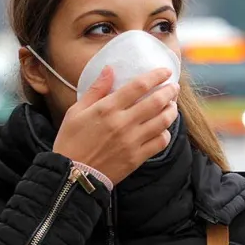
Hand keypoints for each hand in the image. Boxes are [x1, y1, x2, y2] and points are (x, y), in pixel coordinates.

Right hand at [53, 66, 179, 184]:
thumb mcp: (75, 111)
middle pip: (156, 102)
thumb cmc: (70, 141)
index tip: (165, 71)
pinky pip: (160, 143)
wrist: (71, 175)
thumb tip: (110, 69)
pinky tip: (163, 129)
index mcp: (107, 109)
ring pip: (162, 122)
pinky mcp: (136, 158)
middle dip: (169, 92)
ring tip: (172, 106)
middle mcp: (123, 123)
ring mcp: (132, 141)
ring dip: (171, 111)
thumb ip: (96, 89)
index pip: (139, 86)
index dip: (156, 76)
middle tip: (174, 87)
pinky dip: (166, 133)